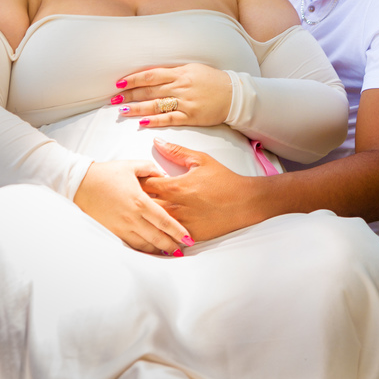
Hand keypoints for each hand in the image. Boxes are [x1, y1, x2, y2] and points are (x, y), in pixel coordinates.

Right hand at [74, 160, 192, 255]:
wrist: (81, 184)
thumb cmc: (106, 174)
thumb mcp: (132, 166)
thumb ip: (152, 169)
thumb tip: (165, 175)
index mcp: (139, 201)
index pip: (164, 221)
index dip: (178, 231)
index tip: (188, 238)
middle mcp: (132, 217)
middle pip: (157, 237)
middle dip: (171, 245)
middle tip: (183, 250)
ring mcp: (121, 227)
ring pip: (144, 245)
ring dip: (158, 250)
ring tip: (169, 252)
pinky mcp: (112, 232)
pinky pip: (130, 245)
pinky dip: (143, 249)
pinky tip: (150, 250)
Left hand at [113, 64, 232, 127]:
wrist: (233, 94)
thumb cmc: (212, 80)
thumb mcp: (192, 69)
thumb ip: (173, 73)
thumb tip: (151, 75)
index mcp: (179, 73)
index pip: (150, 76)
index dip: (133, 79)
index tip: (118, 84)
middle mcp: (180, 86)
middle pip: (149, 91)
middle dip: (129, 95)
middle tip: (113, 100)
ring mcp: (185, 102)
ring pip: (155, 105)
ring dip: (136, 108)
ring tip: (121, 111)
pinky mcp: (191, 116)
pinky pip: (169, 119)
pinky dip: (154, 120)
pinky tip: (142, 122)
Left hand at [139, 140, 258, 240]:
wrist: (244, 202)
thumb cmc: (223, 180)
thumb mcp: (201, 160)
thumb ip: (176, 151)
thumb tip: (157, 142)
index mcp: (175, 186)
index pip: (144, 184)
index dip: (137, 181)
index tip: (136, 180)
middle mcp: (175, 207)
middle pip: (143, 205)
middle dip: (137, 200)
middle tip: (133, 196)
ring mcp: (181, 224)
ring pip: (152, 222)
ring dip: (146, 216)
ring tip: (141, 212)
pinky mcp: (188, 236)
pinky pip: (166, 236)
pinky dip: (160, 231)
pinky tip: (157, 227)